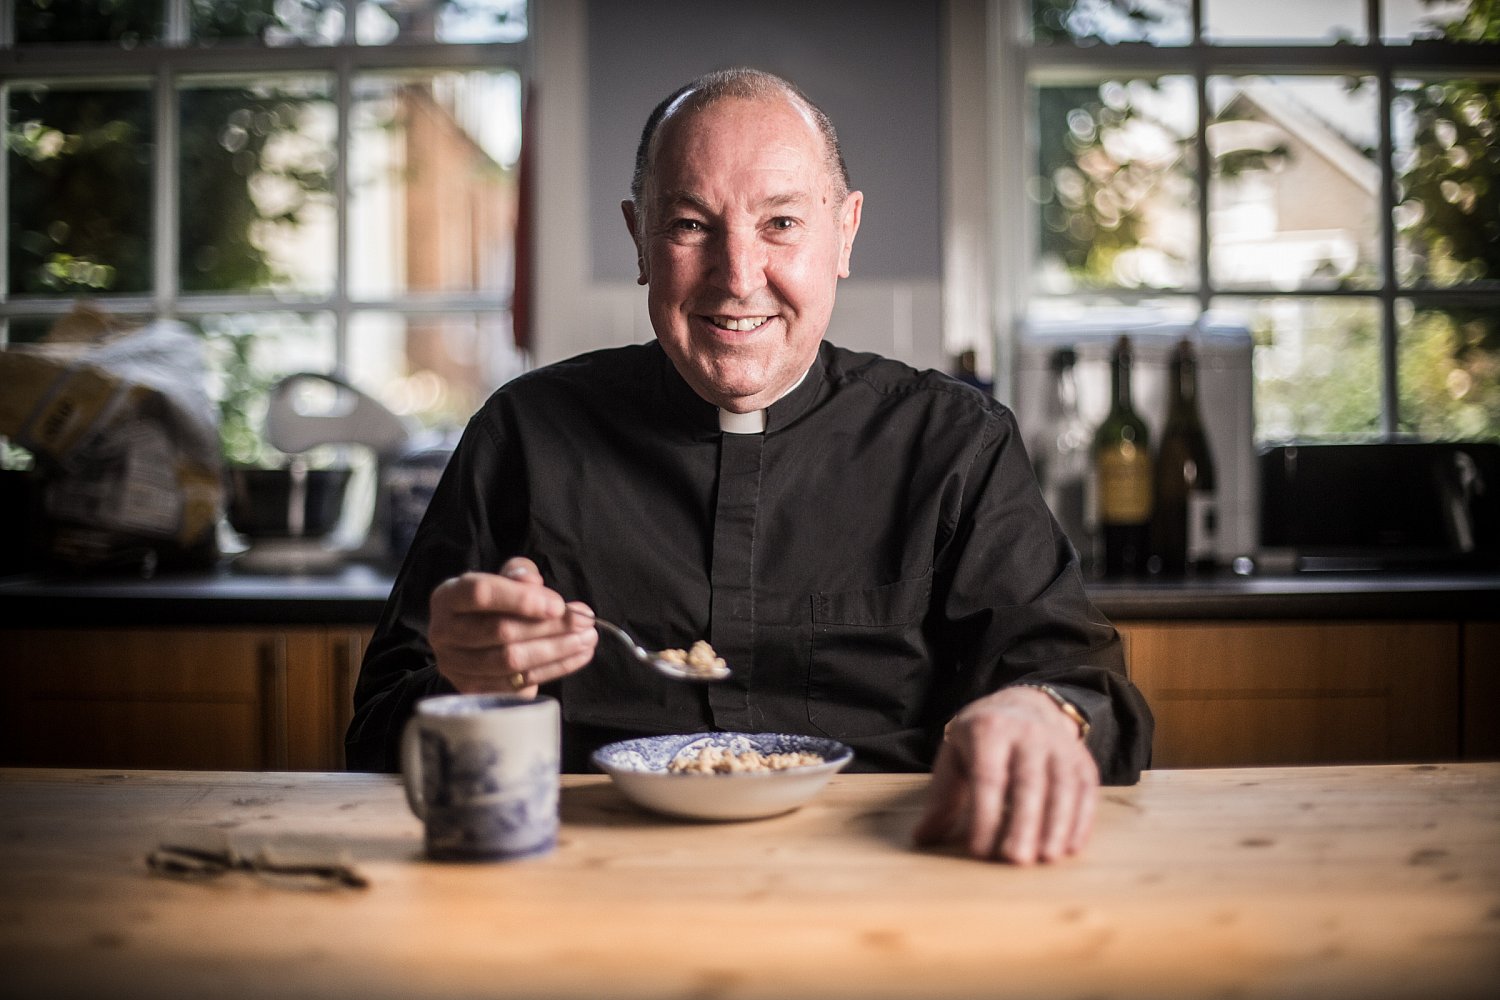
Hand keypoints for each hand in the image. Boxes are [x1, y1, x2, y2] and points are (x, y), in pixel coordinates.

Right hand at [428, 557, 597, 696]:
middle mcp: (443, 632)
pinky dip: (553, 669)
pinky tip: (577, 656)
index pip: (481, 593)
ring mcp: (454, 665)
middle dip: (549, 627)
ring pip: (510, 660)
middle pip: (500, 631)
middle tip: (585, 621)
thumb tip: (532, 581)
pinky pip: (518, 682)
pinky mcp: (473, 690)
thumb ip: (519, 574)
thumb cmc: (496, 604)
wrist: (478, 643)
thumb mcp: (505, 580)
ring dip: (556, 650)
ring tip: (587, 639)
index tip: (559, 605)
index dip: (521, 599)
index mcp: (448, 597)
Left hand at [912, 686, 1098, 863]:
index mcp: (989, 730)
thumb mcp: (955, 755)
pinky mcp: (1082, 759)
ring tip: (1046, 858)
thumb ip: (942, 796)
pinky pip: (1086, 790)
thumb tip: (922, 837)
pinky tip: (1071, 847)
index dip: (984, 814)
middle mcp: (1028, 733)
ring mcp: (1059, 744)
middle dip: (1024, 823)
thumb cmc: (982, 738)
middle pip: (1028, 782)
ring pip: (1062, 786)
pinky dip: (1081, 820)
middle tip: (1016, 860)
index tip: (978, 850)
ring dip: (1056, 825)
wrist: (1025, 703)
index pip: (988, 776)